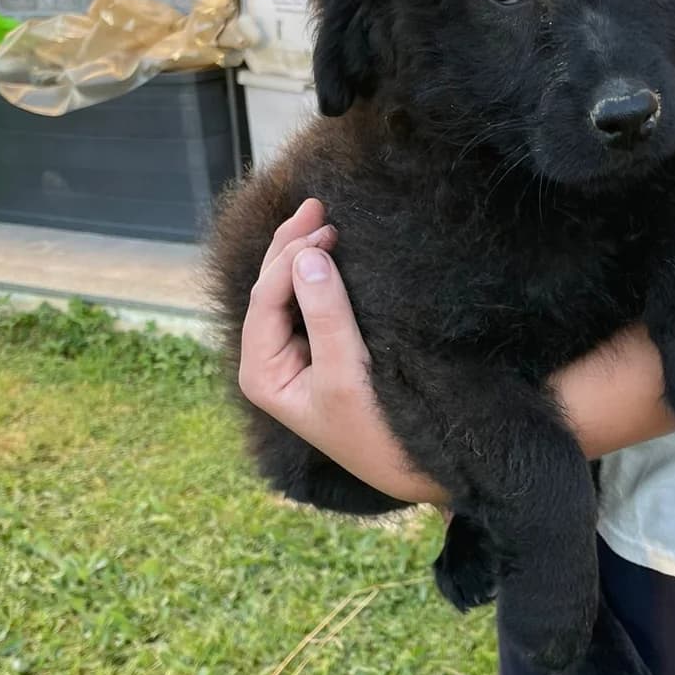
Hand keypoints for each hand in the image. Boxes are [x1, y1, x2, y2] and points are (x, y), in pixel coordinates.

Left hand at [237, 198, 446, 505]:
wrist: (412, 470)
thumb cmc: (376, 431)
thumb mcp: (348, 374)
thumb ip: (328, 316)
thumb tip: (309, 257)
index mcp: (262, 372)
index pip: (265, 299)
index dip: (290, 258)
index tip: (326, 227)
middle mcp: (270, 360)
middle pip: (271, 288)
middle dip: (291, 246)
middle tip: (317, 204)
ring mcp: (294, 355)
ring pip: (289, 291)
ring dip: (304, 253)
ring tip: (323, 216)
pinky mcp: (321, 351)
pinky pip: (312, 303)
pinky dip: (322, 273)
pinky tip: (333, 248)